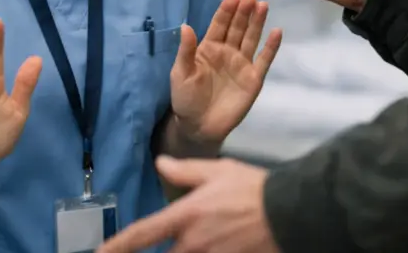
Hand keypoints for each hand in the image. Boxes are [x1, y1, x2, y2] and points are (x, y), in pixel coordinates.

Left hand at [97, 156, 278, 252]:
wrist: (290, 213)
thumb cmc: (252, 188)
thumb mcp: (217, 170)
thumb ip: (184, 170)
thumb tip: (159, 163)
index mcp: (186, 216)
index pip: (142, 234)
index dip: (116, 247)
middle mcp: (193, 244)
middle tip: (141, 250)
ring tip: (181, 246)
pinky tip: (202, 249)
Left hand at [170, 0, 280, 143]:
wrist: (199, 127)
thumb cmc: (185, 98)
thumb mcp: (180, 73)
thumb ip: (186, 51)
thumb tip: (186, 25)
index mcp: (209, 48)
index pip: (219, 24)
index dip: (226, 10)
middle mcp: (227, 52)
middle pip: (237, 27)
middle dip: (243, 12)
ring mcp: (242, 64)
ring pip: (251, 38)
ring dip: (257, 22)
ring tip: (263, 5)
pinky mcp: (254, 79)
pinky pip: (264, 59)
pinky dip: (271, 46)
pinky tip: (277, 32)